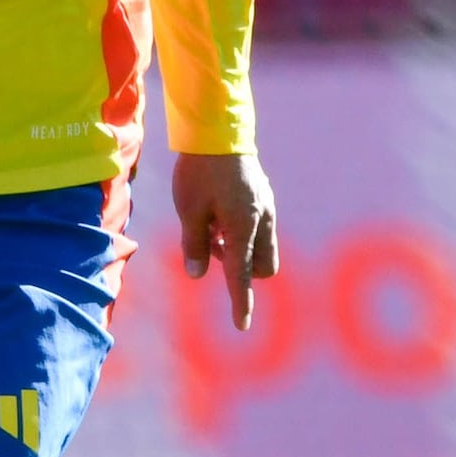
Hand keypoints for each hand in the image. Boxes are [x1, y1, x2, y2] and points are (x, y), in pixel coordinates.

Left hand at [172, 146, 278, 328]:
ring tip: (211, 225)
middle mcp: (262, 220)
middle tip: (211, 246)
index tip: (241, 326)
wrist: (217, 130)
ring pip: (262, 247)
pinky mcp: (264, 197)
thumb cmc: (199, 171)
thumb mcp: (189, 210)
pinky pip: (259, 228)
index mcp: (243, 227)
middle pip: (261, 267)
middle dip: (242, 270)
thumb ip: (195, 245)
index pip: (242, 275)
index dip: (241, 302)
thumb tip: (199, 274)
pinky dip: (242, 232)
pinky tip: (218, 211)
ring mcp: (266, 208)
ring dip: (241, 250)